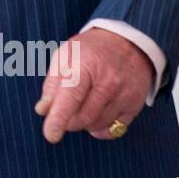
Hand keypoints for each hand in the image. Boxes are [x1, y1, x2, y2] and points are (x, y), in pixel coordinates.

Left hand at [34, 27, 153, 142]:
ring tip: (82, 105)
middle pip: (83, 117)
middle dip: (67, 121)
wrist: (130, 42)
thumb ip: (52, 84)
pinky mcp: (135, 105)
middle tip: (64, 110)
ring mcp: (124, 94)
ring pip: (97, 125)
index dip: (59, 117)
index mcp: (86, 65)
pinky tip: (95, 116)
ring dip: (83, 124)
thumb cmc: (90, 50)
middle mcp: (109, 81)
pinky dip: (99, 129)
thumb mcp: (65, 56)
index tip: (51, 135)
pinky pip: (114, 131)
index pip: (71, 96)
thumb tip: (43, 110)